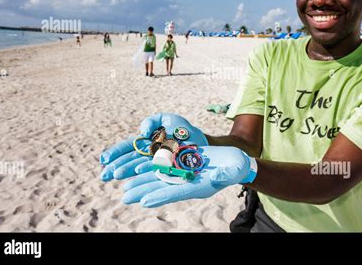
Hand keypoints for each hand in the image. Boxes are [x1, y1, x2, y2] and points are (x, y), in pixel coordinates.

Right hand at [100, 113, 208, 181]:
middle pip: (129, 161)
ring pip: (138, 170)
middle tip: (104, 174)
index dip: (115, 153)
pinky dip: (143, 183)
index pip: (128, 147)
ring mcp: (157, 166)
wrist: (203, 142)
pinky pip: (153, 179)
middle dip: (116, 166)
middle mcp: (149, 156)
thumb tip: (143, 131)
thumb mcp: (167, 119)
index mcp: (146, 142)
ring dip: (126, 172)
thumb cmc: (184, 130)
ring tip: (116, 175)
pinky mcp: (167, 174)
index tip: (104, 159)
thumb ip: (152, 120)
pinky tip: (133, 185)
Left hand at [121, 146, 253, 207]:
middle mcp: (188, 182)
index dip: (160, 196)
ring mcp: (184, 174)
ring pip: (159, 179)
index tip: (144, 201)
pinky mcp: (182, 164)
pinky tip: (137, 171)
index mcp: (199, 186)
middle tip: (125, 197)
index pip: (177, 192)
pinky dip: (149, 170)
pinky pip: (163, 168)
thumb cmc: (236, 166)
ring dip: (142, 183)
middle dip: (144, 192)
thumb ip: (225, 174)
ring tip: (125, 188)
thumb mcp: (234, 169)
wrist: (234, 161)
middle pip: (162, 188)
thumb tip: (216, 176)